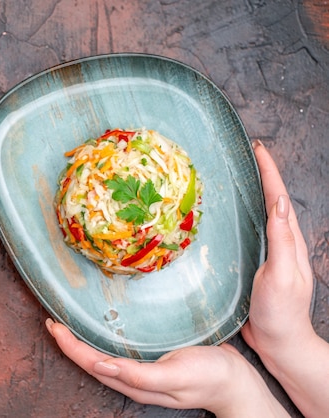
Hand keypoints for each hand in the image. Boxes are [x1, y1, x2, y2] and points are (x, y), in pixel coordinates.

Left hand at [46, 319, 287, 416]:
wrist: (237, 382)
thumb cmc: (210, 377)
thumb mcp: (177, 375)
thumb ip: (140, 375)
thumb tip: (103, 367)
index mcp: (134, 383)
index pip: (90, 363)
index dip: (69, 346)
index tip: (53, 326)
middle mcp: (132, 379)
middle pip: (90, 361)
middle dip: (69, 343)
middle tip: (52, 321)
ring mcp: (141, 371)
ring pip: (101, 356)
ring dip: (82, 341)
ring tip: (67, 323)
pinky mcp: (151, 361)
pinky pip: (118, 350)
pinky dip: (102, 338)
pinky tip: (101, 327)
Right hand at [241, 141, 328, 417]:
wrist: (278, 342)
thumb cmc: (281, 312)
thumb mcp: (282, 275)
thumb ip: (281, 240)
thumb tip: (279, 202)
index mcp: (288, 242)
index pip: (279, 198)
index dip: (270, 173)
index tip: (258, 149)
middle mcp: (279, 243)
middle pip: (271, 201)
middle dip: (261, 175)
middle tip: (245, 154)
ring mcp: (266, 254)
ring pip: (258, 216)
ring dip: (250, 194)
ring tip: (234, 175)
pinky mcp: (252, 265)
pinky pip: (246, 234)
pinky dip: (238, 218)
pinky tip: (224, 217)